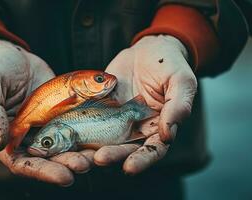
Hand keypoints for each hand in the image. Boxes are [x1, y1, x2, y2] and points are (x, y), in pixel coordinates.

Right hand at [0, 37, 92, 185]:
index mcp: (7, 137)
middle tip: (85, 164)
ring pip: (65, 145)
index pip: (23, 164)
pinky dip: (88, 131)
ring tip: (98, 155)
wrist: (12, 55)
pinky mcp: (61, 114)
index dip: (44, 173)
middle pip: (49, 159)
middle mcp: (29, 136)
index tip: (64, 177)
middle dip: (67, 163)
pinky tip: (102, 135)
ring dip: (81, 152)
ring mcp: (47, 126)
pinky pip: (75, 124)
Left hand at [93, 35, 196, 173]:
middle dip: (113, 155)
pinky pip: (89, 119)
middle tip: (100, 159)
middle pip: (125, 148)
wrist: (147, 50)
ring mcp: (117, 119)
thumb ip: (179, 105)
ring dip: (94, 148)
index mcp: (159, 127)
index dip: (142, 160)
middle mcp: (137, 128)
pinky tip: (70, 133)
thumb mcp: (181, 81)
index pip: (153, 150)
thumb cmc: (170, 65)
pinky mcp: (101, 108)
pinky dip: (80, 128)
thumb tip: (169, 133)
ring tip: (83, 154)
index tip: (129, 168)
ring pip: (105, 138)